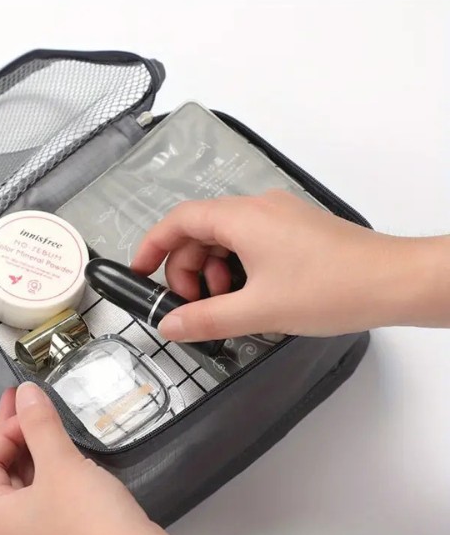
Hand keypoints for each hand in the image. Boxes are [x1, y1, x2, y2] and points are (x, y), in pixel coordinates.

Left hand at [0, 382, 170, 534]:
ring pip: (26, 486)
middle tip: (30, 401)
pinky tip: (69, 456)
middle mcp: (9, 534)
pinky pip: (46, 498)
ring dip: (35, 452)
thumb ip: (39, 424)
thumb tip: (24, 392)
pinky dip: (51, 471)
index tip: (28, 407)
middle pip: (1, 476)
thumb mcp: (60, 464)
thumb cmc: (88, 518)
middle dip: (16, 436)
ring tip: (49, 423)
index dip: (2, 431)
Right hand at [132, 190, 449, 339]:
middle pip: (201, 231)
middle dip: (187, 269)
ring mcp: (279, 217)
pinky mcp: (294, 231)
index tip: (140, 270)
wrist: (394, 282)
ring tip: (226, 305)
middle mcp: (259, 208)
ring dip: (214, 272)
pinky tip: (249, 296)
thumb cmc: (333, 288)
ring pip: (225, 239)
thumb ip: (206, 319)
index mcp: (243, 218)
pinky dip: (238, 269)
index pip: (180, 219)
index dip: (153, 244)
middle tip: (191, 305)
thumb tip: (170, 326)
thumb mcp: (258, 310)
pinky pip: (249, 243)